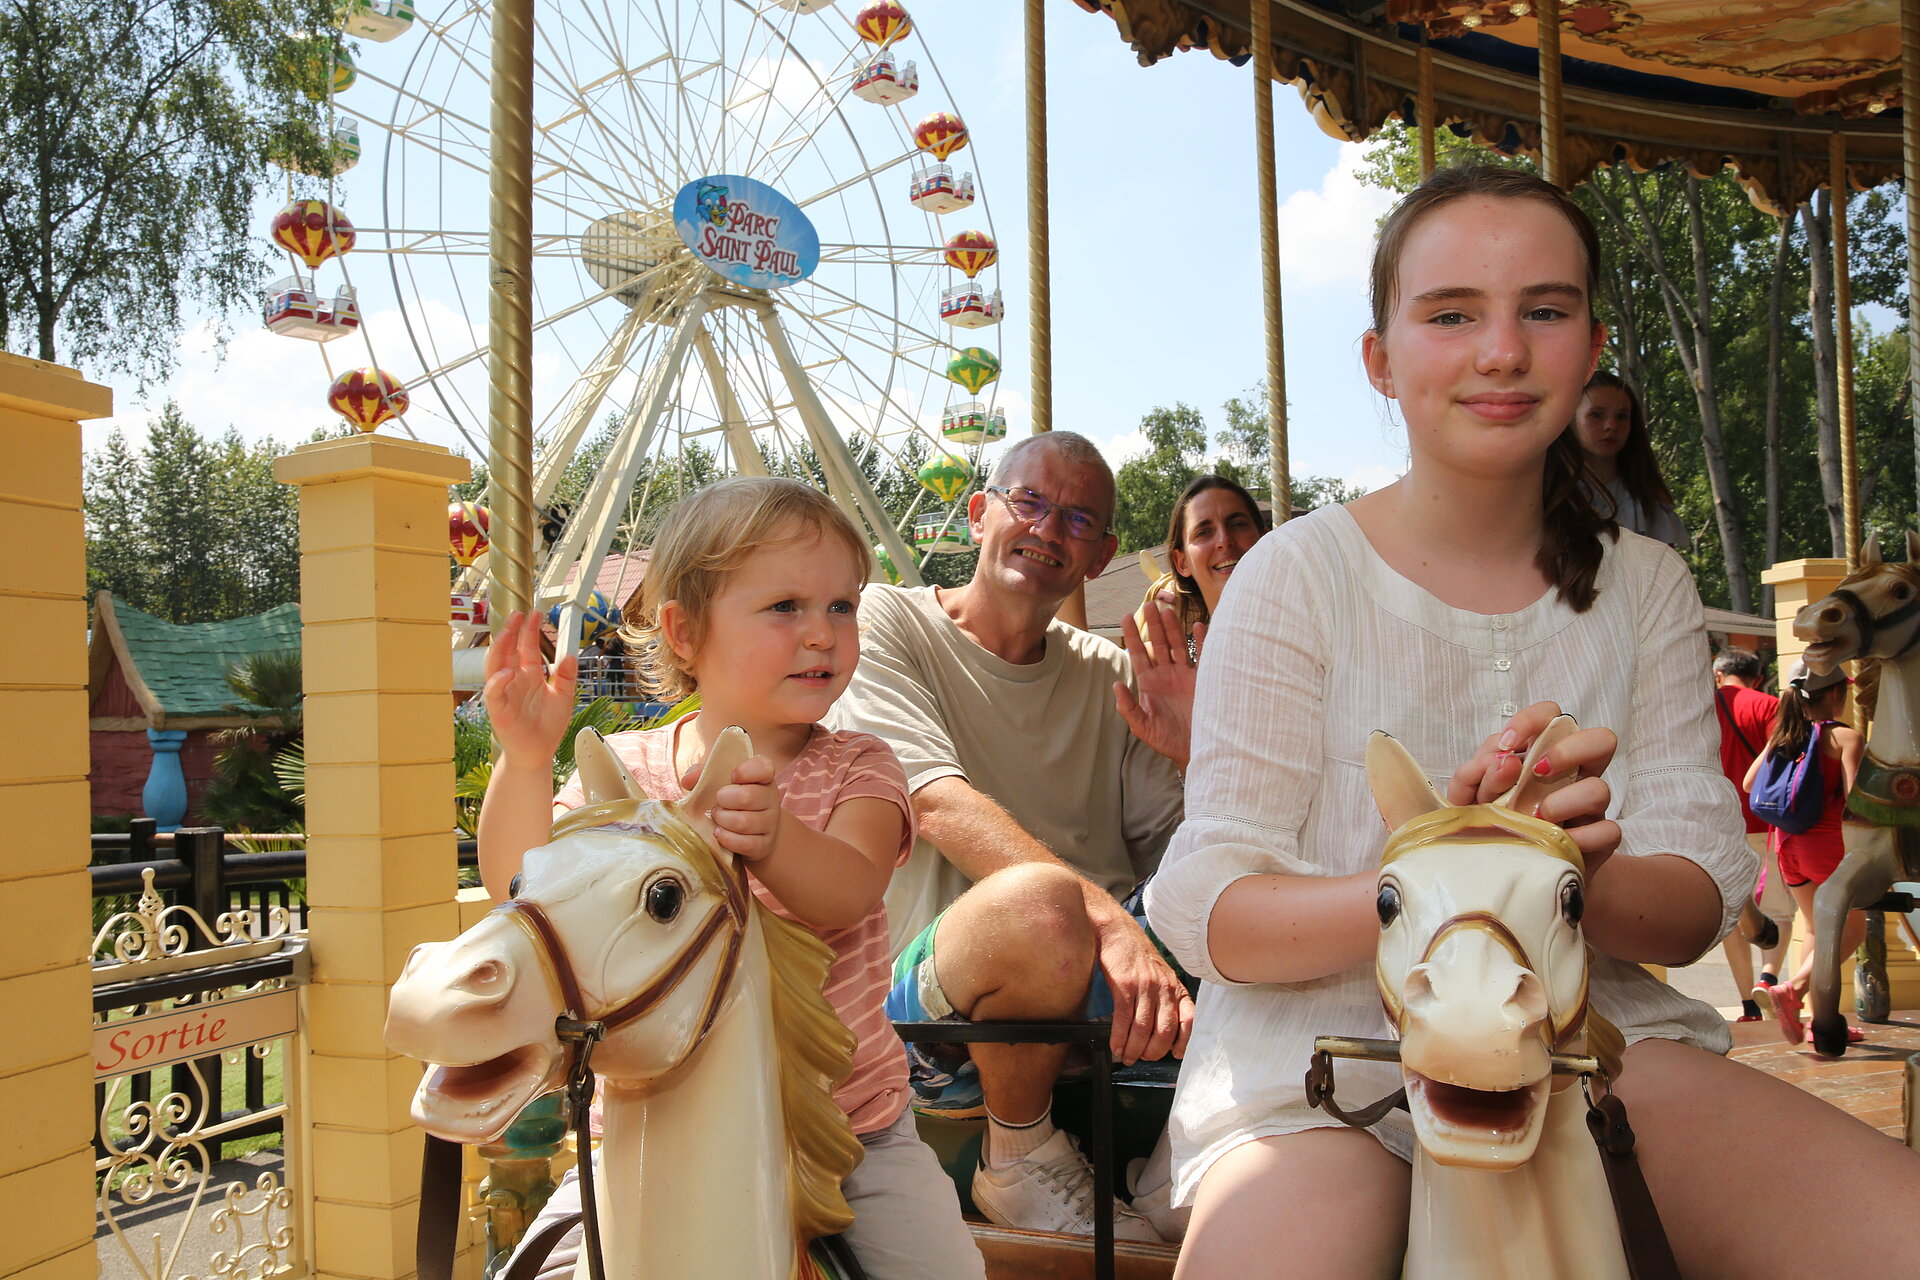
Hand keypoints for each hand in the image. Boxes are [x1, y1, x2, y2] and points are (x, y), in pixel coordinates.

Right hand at [483, 611, 576, 766]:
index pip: (526, 648)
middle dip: (512, 632)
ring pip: (495, 666)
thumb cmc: (547, 726)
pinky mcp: (499, 710)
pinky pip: (494, 693)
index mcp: (529, 676)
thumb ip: (566, 677)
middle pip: (508, 651)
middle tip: (518, 613)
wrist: (538, 753)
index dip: (529, 631)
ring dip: (500, 648)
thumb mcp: (563, 697)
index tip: (534, 613)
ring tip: (508, 632)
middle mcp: (514, 681)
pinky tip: (508, 672)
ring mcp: (504, 694)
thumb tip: (570, 655)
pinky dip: (498, 682)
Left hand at [684, 752, 782, 860]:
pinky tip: (719, 833)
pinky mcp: (764, 844)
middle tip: (717, 803)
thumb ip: (703, 774)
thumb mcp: (719, 782)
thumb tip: (688, 780)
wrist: (753, 832)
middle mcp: (770, 798)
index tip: (733, 776)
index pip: (764, 768)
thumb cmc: (731, 801)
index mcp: (762, 777)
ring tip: (717, 818)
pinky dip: (727, 839)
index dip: (747, 770)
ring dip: (723, 821)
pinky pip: (745, 843)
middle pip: (747, 797)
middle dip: (723, 800)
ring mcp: (770, 823)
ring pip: (744, 823)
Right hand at [1092, 905, 1193, 1064]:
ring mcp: (1145, 986)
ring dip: (1134, 1048)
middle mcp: (1164, 987)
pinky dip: (1119, 1037)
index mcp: (1175, 987)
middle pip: (1164, 1030)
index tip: (1175, 1054)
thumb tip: (1162, 1029)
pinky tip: (1115, 1045)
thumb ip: (1165, 998)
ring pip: (1144, 1028)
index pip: (1188, 1020)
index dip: (1183, 1042)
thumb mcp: (1160, 974)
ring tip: (1127, 1056)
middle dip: (1153, 1052)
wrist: (1116, 931)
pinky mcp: (1124, 984)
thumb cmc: (1136, 954)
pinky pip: (1124, 1018)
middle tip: (1142, 1058)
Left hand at [1114, 603, 1203, 769]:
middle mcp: (1166, 675)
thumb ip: (1128, 708)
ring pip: (1178, 645)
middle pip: (1159, 644)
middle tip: (1148, 605)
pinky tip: (1198, 626)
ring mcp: (1185, 675)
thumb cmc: (1166, 740)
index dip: (1132, 635)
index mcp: (1150, 683)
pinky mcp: (1202, 680)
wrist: (1193, 749)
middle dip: (1153, 625)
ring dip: (1173, 628)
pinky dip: (1202, 641)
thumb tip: (1116, 685)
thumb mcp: (1142, 727)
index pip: (1139, 654)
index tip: (1125, 617)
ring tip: (1167, 610)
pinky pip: (1202, 656)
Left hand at [1447, 701, 1620, 867]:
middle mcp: (1574, 775)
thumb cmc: (1492, 825)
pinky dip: (1580, 837)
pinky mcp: (1600, 840)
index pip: (1552, 716)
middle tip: (1537, 772)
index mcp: (1543, 754)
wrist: (1512, 872)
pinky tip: (1552, 842)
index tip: (1506, 744)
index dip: (1532, 720)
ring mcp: (1590, 808)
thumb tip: (1502, 762)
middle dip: (1567, 751)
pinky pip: (1609, 831)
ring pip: (1601, 788)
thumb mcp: (1469, 799)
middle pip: (1601, 739)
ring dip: (1562, 801)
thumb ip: (1474, 776)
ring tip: (1534, 818)